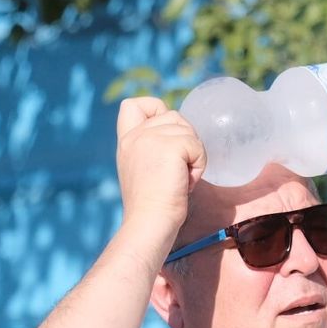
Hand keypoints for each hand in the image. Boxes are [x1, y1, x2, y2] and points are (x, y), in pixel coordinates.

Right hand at [114, 97, 205, 237]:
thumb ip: (151, 148)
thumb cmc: (152, 205)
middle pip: (174, 116)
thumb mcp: (142, 169)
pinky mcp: (170, 146)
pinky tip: (185, 182)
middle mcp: (135, 136)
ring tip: (179, 179)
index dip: (154, 108)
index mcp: (127, 141)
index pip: (132, 105)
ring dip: (193, 155)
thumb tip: (180, 136)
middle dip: (184, 140)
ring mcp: (150, 138)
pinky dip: (199, 165)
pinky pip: (197, 146)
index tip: (165, 133)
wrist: (150, 222)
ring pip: (188, 130)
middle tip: (176, 170)